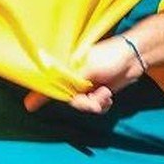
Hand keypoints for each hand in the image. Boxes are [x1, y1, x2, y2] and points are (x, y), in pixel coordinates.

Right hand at [24, 36, 144, 114]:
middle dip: (84, 103)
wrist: (135, 57)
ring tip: (106, 94)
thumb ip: (67, 84)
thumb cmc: (109, 56)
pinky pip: (95, 107)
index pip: (49, 83)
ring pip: (83, 106)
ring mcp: (86, 85)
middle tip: (97, 98)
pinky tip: (109, 97)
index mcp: (67, 67)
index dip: (39, 95)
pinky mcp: (98, 91)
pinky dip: (102, 105)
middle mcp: (74, 77)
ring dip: (96, 103)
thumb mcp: (87, 70)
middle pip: (69, 100)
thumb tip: (43, 94)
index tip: (29, 106)